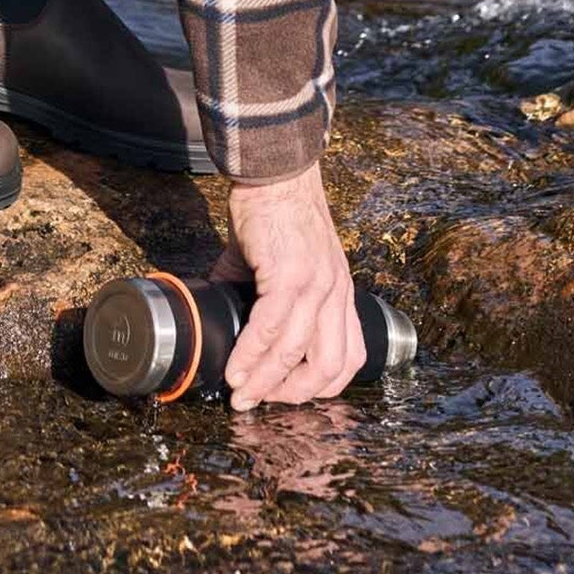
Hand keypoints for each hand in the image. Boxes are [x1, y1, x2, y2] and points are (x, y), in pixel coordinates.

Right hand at [209, 161, 364, 409]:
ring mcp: (317, 285)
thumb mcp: (283, 260)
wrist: (274, 170)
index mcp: (340, 292)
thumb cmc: (276, 210)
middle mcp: (337, 293)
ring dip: (268, 383)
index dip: (319, 386)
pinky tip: (235, 369)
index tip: (285, 395)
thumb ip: (260, 294)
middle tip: (262, 403)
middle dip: (294, 396)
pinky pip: (272, 328)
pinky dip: (252, 355)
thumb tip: (226, 318)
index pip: (348, 357)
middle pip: (330, 368)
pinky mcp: (291, 274)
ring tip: (241, 395)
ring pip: (298, 354)